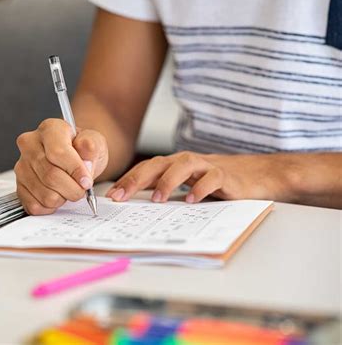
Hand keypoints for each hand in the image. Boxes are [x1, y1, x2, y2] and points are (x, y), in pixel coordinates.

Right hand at [15, 119, 107, 214]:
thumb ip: (91, 146)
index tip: (87, 181)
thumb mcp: (95, 143)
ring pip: (45, 194)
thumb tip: (85, 153)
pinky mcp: (19, 186)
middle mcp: (30, 145)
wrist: (74, 161)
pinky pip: (35, 205)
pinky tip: (58, 195)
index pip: (57, 152)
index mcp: (49, 129)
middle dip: (73, 189)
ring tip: (68, 188)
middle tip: (82, 188)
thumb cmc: (83, 151)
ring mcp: (22, 166)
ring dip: (63, 198)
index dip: (75, 171)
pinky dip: (51, 207)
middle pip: (51, 176)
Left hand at [106, 151, 292, 202]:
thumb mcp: (189, 186)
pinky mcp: (227, 175)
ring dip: (167, 181)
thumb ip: (168, 191)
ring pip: (183, 166)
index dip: (128, 180)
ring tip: (156, 200)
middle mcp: (188, 162)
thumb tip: (139, 207)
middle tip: (121, 196)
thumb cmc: (218, 183)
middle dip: (137, 179)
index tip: (111, 196)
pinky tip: (192, 200)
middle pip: (158, 164)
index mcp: (176, 165)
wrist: (258, 174)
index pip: (147, 169)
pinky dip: (201, 188)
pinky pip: (212, 178)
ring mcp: (207, 166)